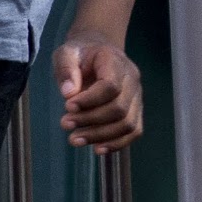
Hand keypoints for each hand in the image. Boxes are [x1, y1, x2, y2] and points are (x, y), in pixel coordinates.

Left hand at [54, 36, 142, 152]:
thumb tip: (68, 93)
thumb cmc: (80, 54)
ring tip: (74, 139)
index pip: (110, 86)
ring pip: (127, 124)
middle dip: (90, 120)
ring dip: (100, 136)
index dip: (90, 100)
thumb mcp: (66, 53)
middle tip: (65, 124)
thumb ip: (66, 69)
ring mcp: (136, 96)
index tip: (67, 106)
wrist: (96, 53)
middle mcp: (132, 79)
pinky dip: (117, 143)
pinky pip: (134, 131)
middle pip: (119, 108)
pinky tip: (97, 149)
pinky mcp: (135, 111)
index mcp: (115, 61)